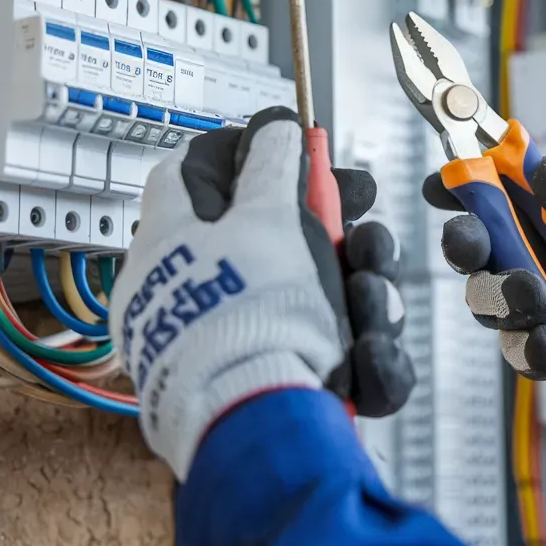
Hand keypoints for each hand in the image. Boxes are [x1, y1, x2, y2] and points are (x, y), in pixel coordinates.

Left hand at [111, 107, 413, 478]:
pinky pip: (332, 358)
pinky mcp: (280, 392)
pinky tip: (368, 351)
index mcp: (175, 245)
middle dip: (338, 231)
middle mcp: (198, 294)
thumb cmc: (249, 314)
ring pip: (317, 299)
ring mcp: (239, 346)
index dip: (251, 152)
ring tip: (371, 299)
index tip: (298, 148)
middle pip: (277, 239)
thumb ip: (272, 163)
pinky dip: (359, 351)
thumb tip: (272, 125)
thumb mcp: (265, 216)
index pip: (195, 175)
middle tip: (364, 229)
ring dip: (361, 290)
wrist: (256, 421)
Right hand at [425, 158, 545, 440]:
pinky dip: (533, 350)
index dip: (469, 186)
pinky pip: (523, 346)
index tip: (441, 187)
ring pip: (493, 297)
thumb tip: (530, 165)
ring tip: (534, 304)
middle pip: (485, 244)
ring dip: (503, 300)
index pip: (507, 187)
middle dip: (470, 246)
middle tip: (471, 248)